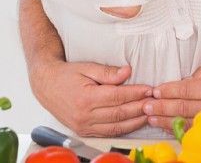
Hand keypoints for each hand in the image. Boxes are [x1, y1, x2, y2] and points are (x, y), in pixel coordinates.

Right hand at [32, 61, 151, 136]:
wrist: (46, 86)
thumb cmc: (66, 75)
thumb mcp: (86, 68)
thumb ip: (108, 73)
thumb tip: (127, 72)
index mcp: (85, 98)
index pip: (118, 97)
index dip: (136, 93)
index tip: (149, 89)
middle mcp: (84, 115)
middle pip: (119, 113)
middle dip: (140, 107)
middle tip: (155, 102)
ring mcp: (84, 126)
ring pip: (116, 127)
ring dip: (135, 121)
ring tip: (150, 114)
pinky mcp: (84, 132)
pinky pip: (108, 133)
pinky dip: (124, 129)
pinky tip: (135, 123)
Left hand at [144, 62, 200, 131]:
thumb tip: (188, 78)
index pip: (187, 88)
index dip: (169, 90)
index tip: (155, 90)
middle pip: (184, 106)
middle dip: (162, 106)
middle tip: (146, 105)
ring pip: (186, 120)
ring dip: (165, 119)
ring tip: (150, 116)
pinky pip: (193, 131)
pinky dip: (177, 129)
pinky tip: (165, 126)